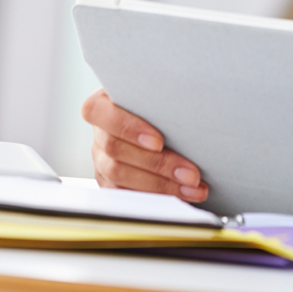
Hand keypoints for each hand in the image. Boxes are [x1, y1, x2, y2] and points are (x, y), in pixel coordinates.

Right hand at [81, 89, 207, 201]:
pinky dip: (155, 197)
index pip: (98, 112)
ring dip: (162, 185)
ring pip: (119, 176)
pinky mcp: (110, 183)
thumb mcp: (159, 94)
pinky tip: (181, 195)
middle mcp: (99, 133)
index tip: (159, 141)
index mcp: (103, 103)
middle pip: (115, 150)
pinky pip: (125, 195)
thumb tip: (191, 102)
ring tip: (193, 187)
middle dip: (158, 164)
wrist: (167, 121)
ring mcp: (102, 160)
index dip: (128, 128)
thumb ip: (162, 97)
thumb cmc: (164, 103)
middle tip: (191, 174)